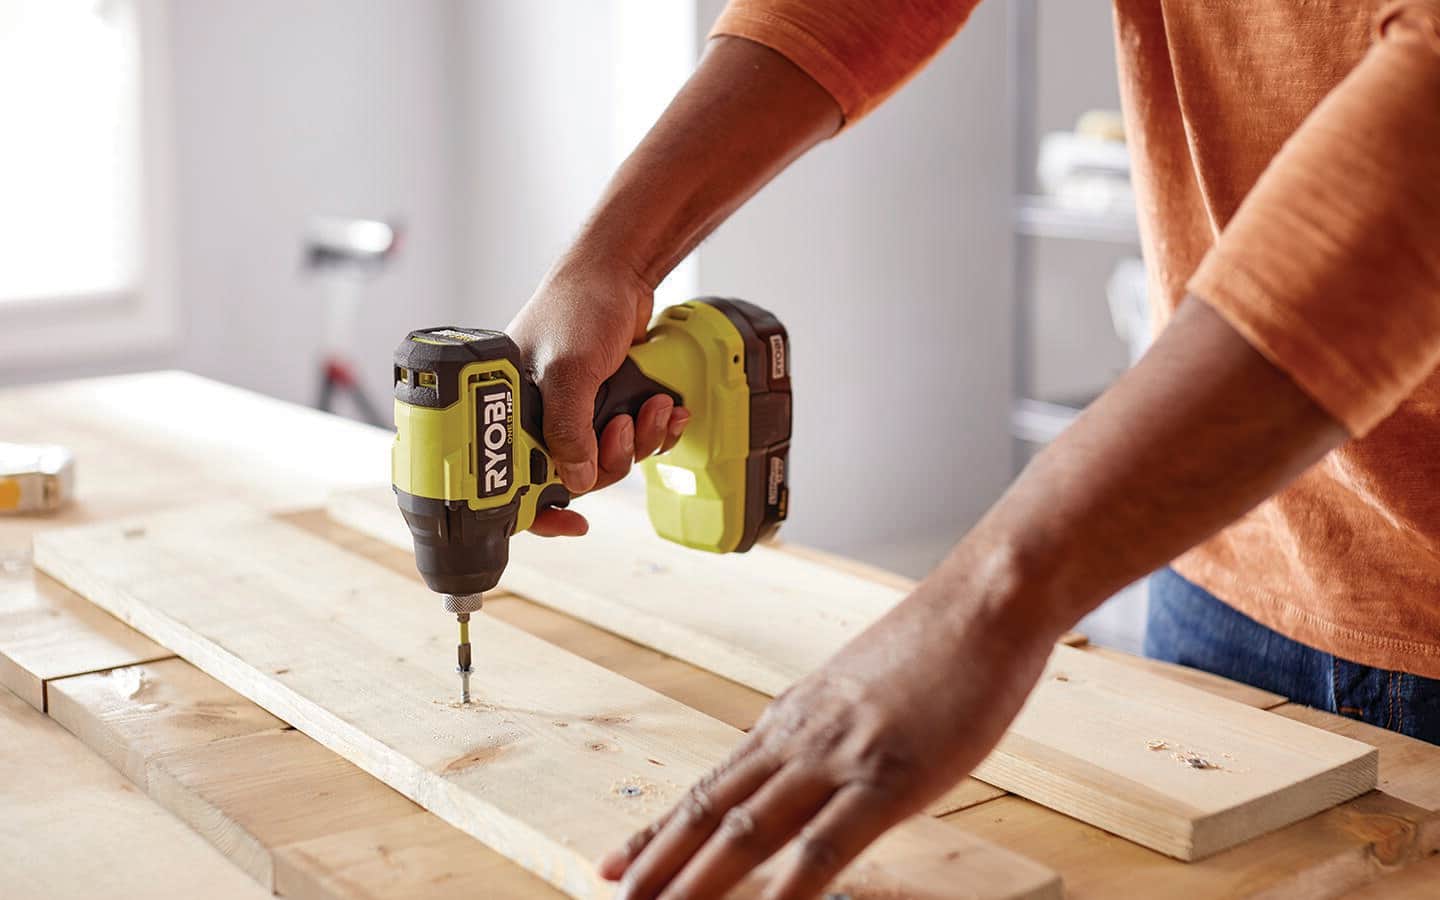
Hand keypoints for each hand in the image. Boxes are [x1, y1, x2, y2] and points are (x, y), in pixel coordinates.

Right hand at [508, 254, 689, 537]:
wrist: (620, 272)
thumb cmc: (578, 306)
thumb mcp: (569, 370)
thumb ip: (568, 429)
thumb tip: (574, 482)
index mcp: (508, 409)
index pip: (511, 477)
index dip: (538, 509)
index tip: (573, 524)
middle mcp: (538, 415)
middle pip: (572, 474)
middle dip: (609, 459)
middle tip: (621, 427)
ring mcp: (575, 412)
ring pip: (608, 459)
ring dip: (639, 441)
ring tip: (653, 408)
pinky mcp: (607, 404)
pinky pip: (632, 439)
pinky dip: (654, 430)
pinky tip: (668, 409)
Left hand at [598, 547, 1055, 898]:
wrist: (982, 602)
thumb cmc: (936, 641)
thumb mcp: (861, 684)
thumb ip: (827, 725)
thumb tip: (807, 758)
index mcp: (794, 718)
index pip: (712, 784)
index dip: (660, 828)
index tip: (618, 859)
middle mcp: (800, 738)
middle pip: (712, 808)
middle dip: (658, 859)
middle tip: (612, 894)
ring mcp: (840, 758)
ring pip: (749, 828)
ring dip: (697, 878)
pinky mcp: (888, 778)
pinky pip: (826, 844)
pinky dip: (788, 888)